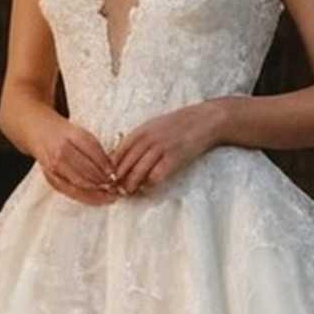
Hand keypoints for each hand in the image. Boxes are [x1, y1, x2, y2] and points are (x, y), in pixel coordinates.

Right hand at [36, 115, 119, 204]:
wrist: (38, 132)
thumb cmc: (64, 133)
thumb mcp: (81, 133)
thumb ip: (95, 149)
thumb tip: (112, 169)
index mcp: (71, 135)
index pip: (93, 151)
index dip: (106, 165)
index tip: (116, 173)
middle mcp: (61, 151)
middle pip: (86, 170)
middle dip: (104, 181)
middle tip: (117, 187)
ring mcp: (54, 166)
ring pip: (79, 184)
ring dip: (97, 192)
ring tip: (110, 195)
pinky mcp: (50, 177)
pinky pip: (70, 191)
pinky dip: (85, 196)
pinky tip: (97, 199)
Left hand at [108, 99, 225, 194]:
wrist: (204, 121)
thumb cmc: (179, 124)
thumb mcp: (155, 125)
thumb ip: (140, 138)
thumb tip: (124, 154)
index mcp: (141, 130)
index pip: (119, 152)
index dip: (112, 167)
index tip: (109, 176)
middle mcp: (148, 139)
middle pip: (126, 164)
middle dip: (119, 179)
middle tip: (115, 189)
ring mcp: (161, 149)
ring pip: (138, 172)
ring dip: (131, 185)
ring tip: (129, 192)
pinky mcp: (174, 159)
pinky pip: (156, 176)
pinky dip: (149, 184)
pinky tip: (148, 187)